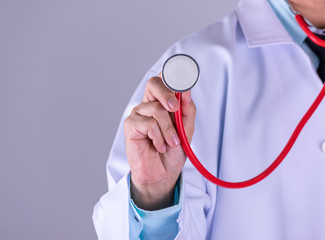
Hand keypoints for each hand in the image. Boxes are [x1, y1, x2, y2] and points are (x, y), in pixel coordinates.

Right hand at [124, 75, 195, 209]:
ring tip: (172, 143)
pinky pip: (148, 123)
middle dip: (167, 93)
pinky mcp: (131, 125)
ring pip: (156, 109)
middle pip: (154, 83)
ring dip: (168, 129)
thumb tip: (186, 92)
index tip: (184, 74)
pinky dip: (158, 136)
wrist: (163, 173)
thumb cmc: (173, 152)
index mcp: (163, 102)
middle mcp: (150, 104)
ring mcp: (139, 113)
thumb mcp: (186, 130)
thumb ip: (186, 111)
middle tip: (175, 108)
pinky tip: (159, 145)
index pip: (166, 80)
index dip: (173, 73)